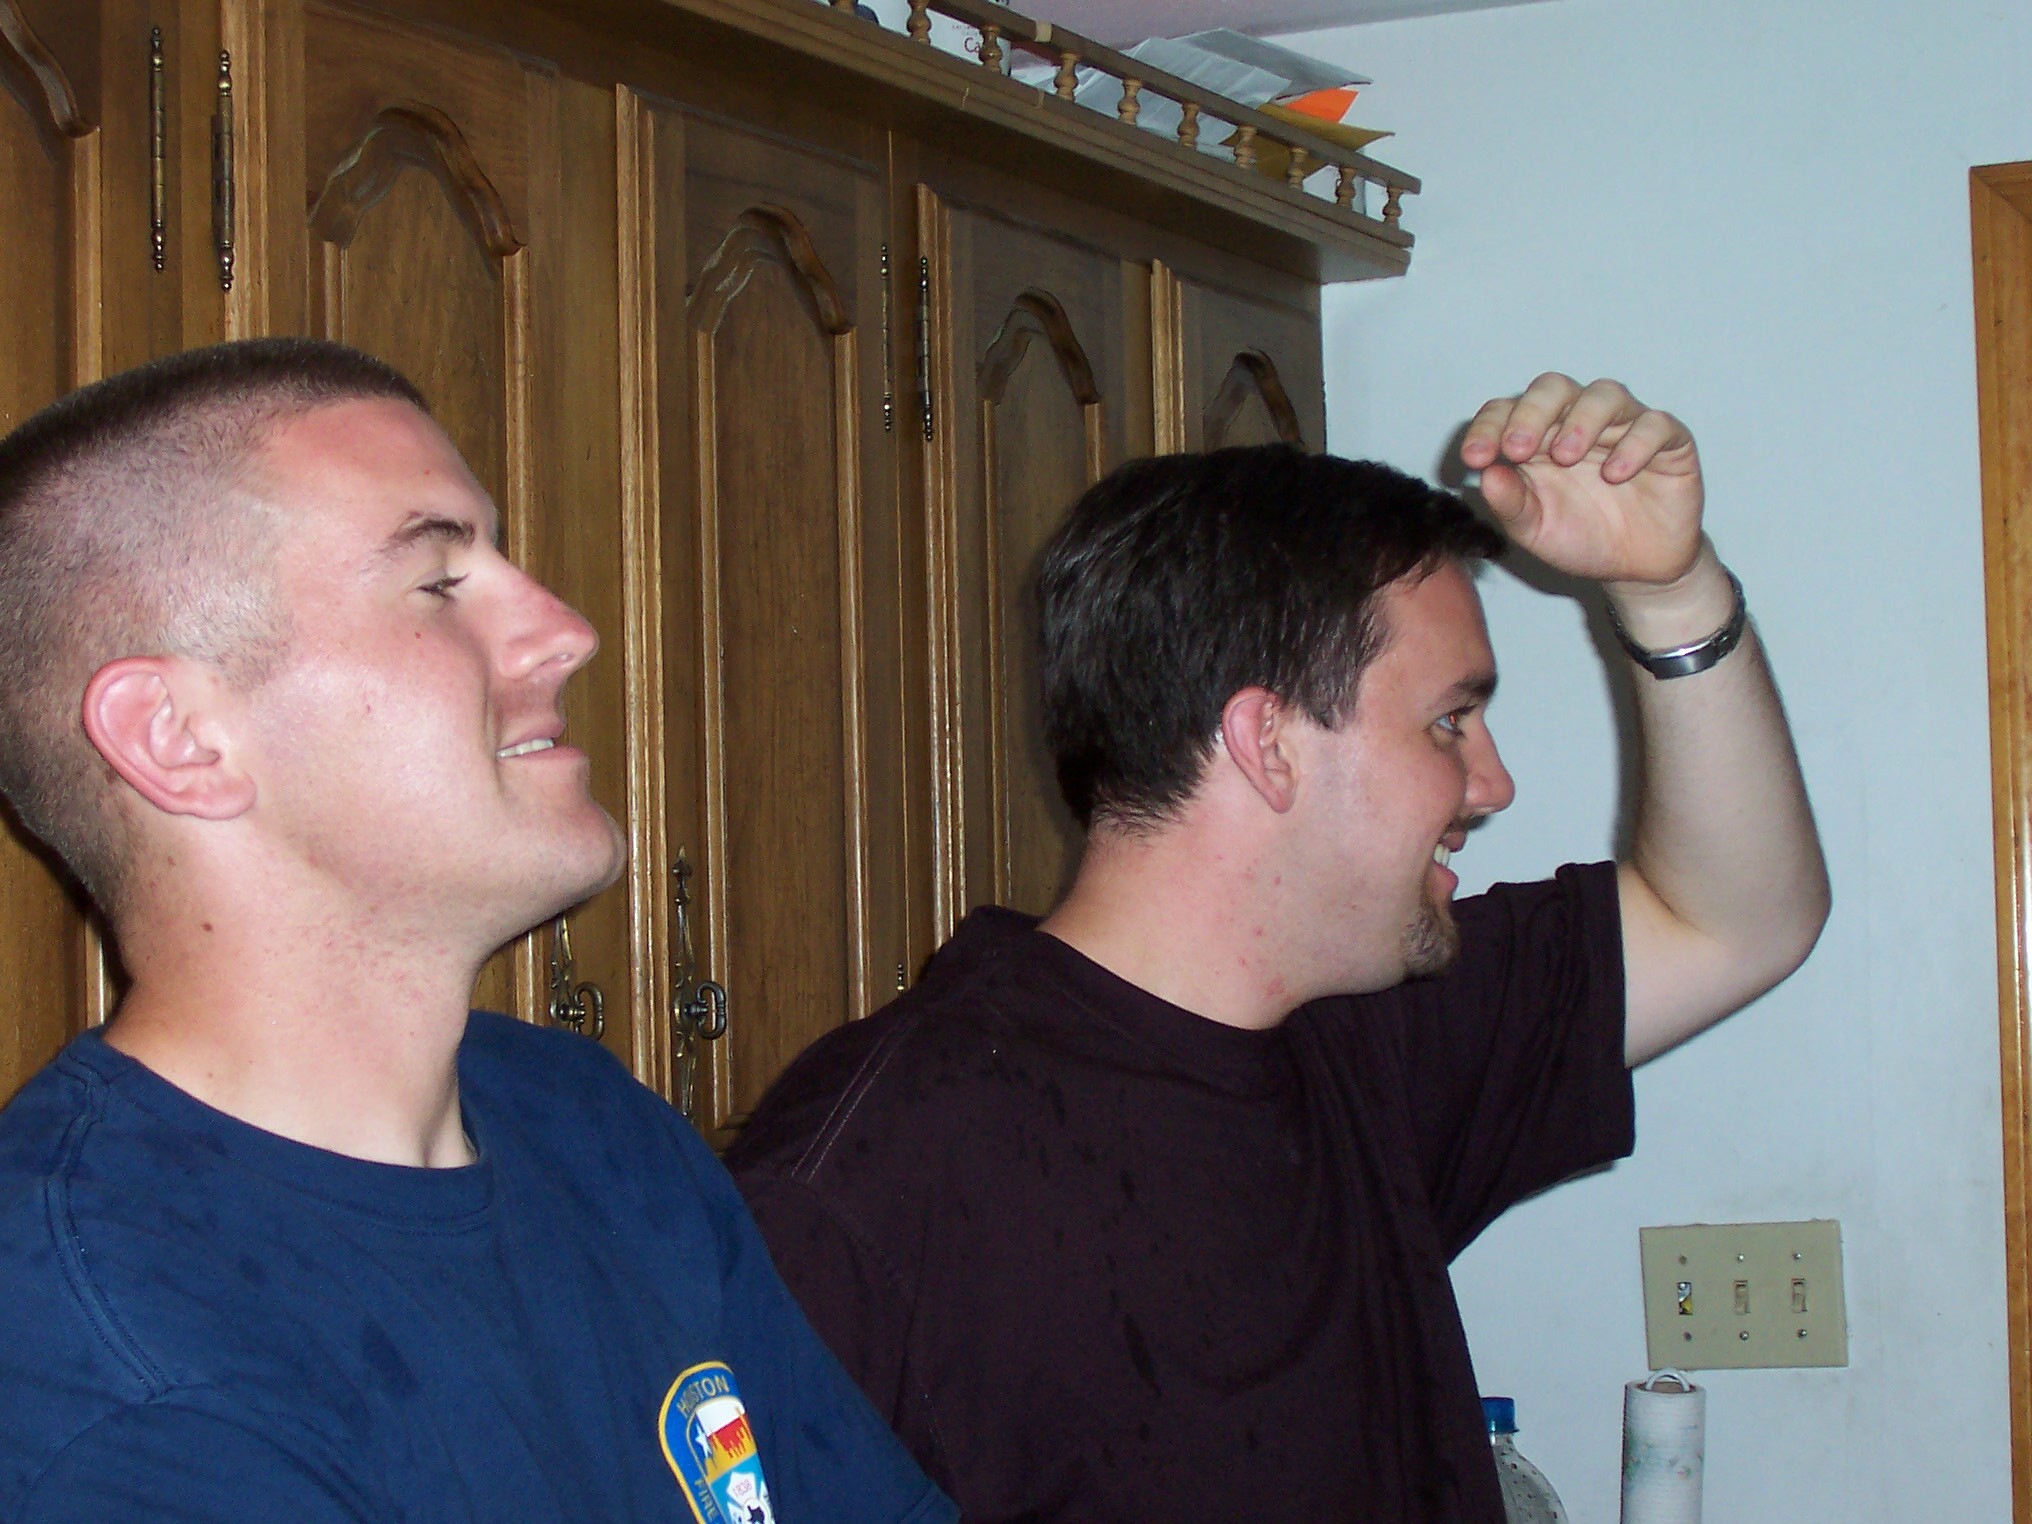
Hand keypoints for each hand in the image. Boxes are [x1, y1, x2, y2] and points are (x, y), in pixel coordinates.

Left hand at [1459, 373, 1702, 587]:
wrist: (1636, 568)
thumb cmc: (1580, 537)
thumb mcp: (1536, 529)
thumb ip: (1511, 504)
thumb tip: (1485, 476)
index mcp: (1538, 437)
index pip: (1506, 410)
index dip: (1488, 427)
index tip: (1474, 458)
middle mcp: (1579, 421)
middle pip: (1553, 388)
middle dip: (1531, 413)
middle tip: (1517, 449)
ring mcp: (1625, 426)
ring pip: (1605, 393)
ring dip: (1581, 420)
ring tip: (1566, 456)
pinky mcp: (1668, 441)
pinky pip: (1655, 424)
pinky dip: (1634, 444)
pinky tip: (1616, 473)